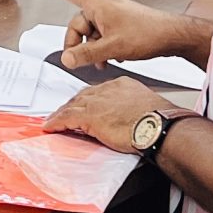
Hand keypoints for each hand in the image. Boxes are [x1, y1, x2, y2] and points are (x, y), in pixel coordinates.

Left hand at [42, 77, 174, 153]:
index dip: (87, 100)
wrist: (161, 126)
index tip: (83, 107)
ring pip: (72, 106)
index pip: (98, 91)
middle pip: (82, 96)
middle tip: (63, 114)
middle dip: (71, 106)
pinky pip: (66, 118)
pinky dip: (56, 123)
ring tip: (53, 121)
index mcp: (122, 85)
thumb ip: (132, 110)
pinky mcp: (90, 116)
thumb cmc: (160, 121)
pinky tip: (51, 127)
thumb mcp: (145, 109)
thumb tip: (130, 121)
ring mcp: (97, 102)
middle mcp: (108, 90)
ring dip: (61, 114)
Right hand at [43, 0, 197, 68]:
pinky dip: (104, 47)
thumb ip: (86, 54)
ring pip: (93, 32)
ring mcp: (115, 16)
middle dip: (77, 42)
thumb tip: (67, 58)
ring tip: (102, 61)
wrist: (172, 35)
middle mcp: (105, 8)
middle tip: (78, 59)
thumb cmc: (147, 33)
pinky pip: (105, 34)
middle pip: (79, 23)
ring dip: (92, 48)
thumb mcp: (111, 46)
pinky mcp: (123, 24)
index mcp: (99, 6)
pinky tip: (112, 58)